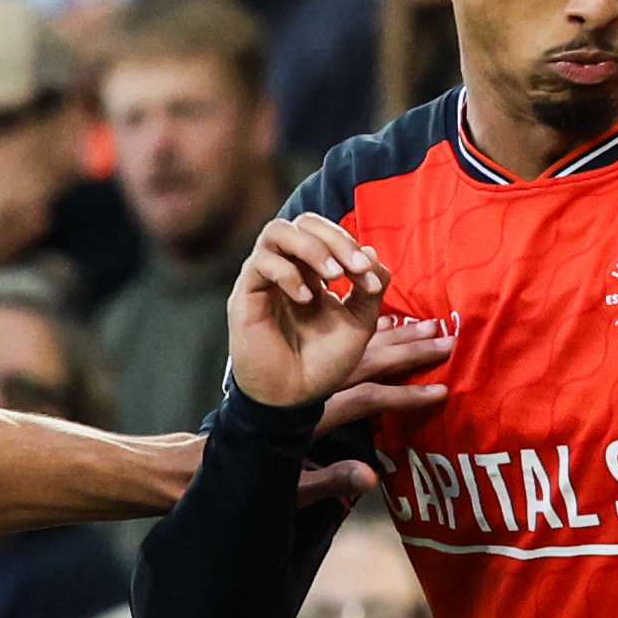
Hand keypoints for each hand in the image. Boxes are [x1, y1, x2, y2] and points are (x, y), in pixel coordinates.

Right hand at [230, 221, 449, 417]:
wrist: (295, 396)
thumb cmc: (323, 362)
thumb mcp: (359, 323)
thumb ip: (369, 288)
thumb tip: (370, 251)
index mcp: (313, 272)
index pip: (328, 233)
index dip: (352, 247)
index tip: (370, 282)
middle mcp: (287, 268)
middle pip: (304, 221)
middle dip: (335, 239)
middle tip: (354, 268)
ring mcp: (264, 278)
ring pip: (277, 231)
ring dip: (312, 248)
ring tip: (332, 276)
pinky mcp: (246, 293)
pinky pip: (261, 262)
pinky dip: (288, 274)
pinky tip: (305, 299)